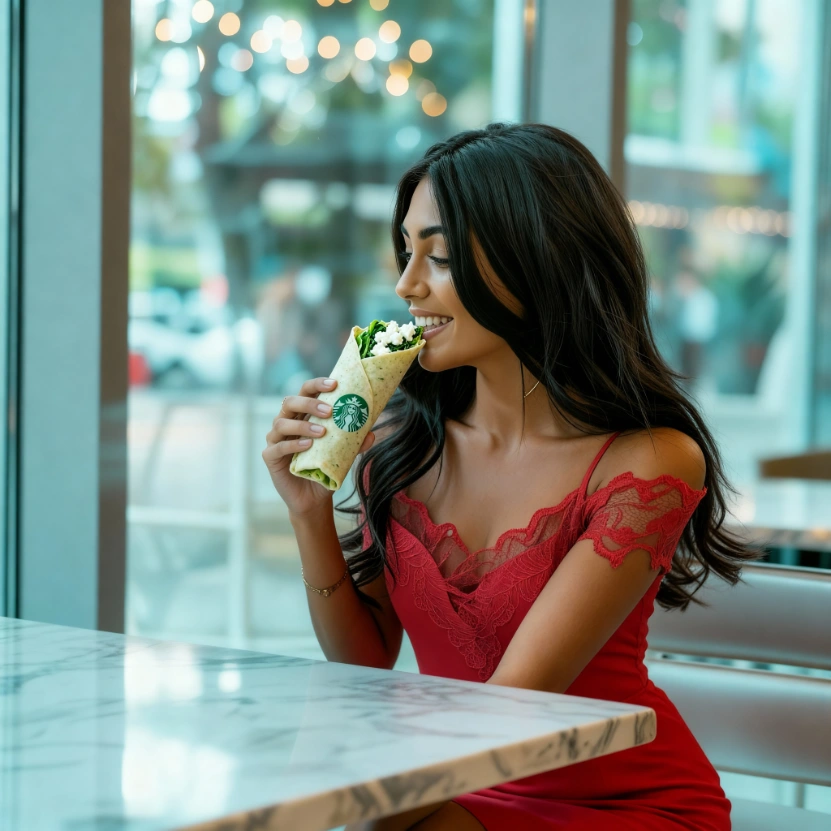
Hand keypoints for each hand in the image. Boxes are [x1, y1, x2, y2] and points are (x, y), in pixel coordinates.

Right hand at [262, 377, 375, 516]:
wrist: (314, 497)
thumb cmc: (326, 468)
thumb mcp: (344, 454)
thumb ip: (355, 443)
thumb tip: (371, 433)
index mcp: (302, 414)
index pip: (305, 391)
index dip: (317, 384)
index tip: (335, 384)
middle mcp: (286, 422)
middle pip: (290, 402)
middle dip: (310, 403)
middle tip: (329, 411)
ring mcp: (275, 439)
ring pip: (282, 423)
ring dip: (303, 425)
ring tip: (322, 432)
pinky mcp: (270, 456)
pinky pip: (278, 447)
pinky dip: (293, 444)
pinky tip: (307, 446)